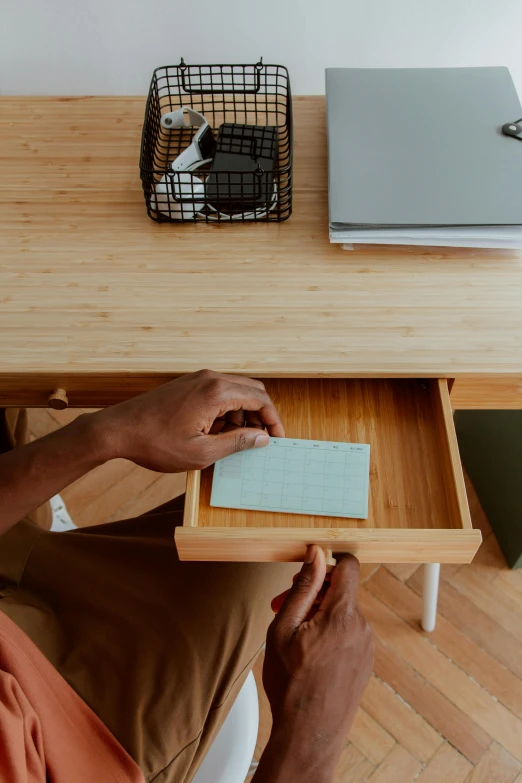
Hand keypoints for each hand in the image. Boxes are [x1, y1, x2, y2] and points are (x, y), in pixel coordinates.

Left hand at [95, 369, 283, 471]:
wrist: (118, 430)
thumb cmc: (155, 442)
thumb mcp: (201, 452)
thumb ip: (236, 443)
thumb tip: (261, 438)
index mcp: (216, 392)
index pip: (260, 399)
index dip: (273, 420)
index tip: (276, 438)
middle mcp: (210, 378)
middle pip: (251, 391)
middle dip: (259, 416)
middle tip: (259, 440)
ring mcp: (197, 379)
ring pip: (234, 392)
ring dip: (241, 414)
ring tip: (232, 441)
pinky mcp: (187, 385)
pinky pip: (217, 393)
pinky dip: (224, 410)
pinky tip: (214, 432)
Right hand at [255, 547, 372, 781]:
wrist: (310, 734)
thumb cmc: (292, 685)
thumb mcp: (284, 629)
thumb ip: (303, 587)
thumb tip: (315, 554)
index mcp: (342, 615)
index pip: (348, 566)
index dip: (325, 563)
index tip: (305, 574)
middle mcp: (362, 627)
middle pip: (340, 590)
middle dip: (312, 593)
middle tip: (282, 606)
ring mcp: (366, 645)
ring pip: (342, 612)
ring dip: (318, 614)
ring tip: (293, 635)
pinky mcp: (365, 660)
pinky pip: (348, 632)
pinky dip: (329, 632)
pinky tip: (309, 651)